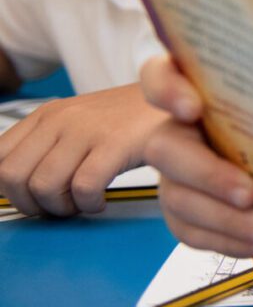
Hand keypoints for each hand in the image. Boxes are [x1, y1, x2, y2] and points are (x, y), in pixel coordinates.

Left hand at [0, 83, 165, 215]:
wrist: (181, 97)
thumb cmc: (132, 119)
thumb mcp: (81, 122)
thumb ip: (49, 145)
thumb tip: (19, 184)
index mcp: (46, 115)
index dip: (8, 189)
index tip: (32, 199)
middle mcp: (60, 119)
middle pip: (12, 177)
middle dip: (31, 204)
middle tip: (57, 207)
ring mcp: (87, 130)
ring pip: (44, 186)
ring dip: (61, 208)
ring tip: (81, 204)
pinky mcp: (115, 143)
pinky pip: (83, 188)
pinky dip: (88, 205)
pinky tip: (101, 201)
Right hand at [141, 56, 252, 256]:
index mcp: (194, 88)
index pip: (160, 75)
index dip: (168, 90)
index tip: (193, 107)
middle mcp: (175, 128)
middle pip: (166, 149)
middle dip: (208, 174)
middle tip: (249, 193)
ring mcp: (173, 171)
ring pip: (177, 197)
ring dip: (224, 220)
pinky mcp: (180, 206)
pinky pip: (190, 229)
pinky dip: (226, 240)